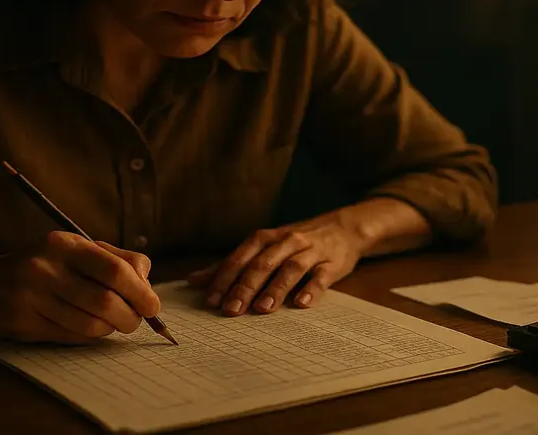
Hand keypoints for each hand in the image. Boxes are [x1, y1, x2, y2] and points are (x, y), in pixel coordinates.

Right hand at [0, 231, 160, 343]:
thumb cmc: (40, 265)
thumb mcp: (72, 249)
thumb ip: (114, 258)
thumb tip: (147, 281)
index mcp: (63, 244)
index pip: (114, 269)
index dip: (141, 291)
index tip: (153, 305)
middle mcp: (46, 268)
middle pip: (106, 301)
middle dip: (130, 316)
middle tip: (136, 320)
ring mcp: (32, 297)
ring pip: (91, 324)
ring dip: (111, 328)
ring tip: (112, 323)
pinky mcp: (24, 324)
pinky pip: (72, 337)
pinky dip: (90, 336)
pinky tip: (89, 328)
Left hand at [185, 211, 363, 315]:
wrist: (344, 228)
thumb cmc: (296, 241)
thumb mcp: (263, 247)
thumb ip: (231, 264)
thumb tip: (193, 280)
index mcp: (265, 239)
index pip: (240, 258)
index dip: (224, 278)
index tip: (211, 300)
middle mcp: (285, 242)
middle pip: (262, 264)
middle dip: (245, 286)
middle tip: (231, 310)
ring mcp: (310, 252)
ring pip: (290, 268)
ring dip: (276, 288)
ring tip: (262, 309)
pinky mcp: (332, 263)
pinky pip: (322, 276)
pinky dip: (312, 289)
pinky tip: (302, 304)